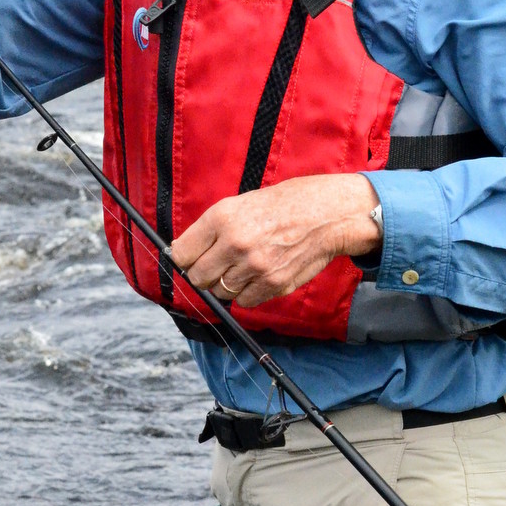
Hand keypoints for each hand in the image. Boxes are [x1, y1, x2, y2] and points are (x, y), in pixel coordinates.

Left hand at [170, 173, 380, 309]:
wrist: (323, 214)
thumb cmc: (280, 206)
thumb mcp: (239, 204)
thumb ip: (210, 229)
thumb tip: (182, 254)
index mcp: (222, 218)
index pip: (181, 254)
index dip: (185, 258)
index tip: (190, 258)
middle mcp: (235, 243)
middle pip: (198, 277)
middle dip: (203, 274)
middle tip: (217, 264)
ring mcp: (255, 267)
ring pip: (220, 292)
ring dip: (227, 283)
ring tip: (244, 265)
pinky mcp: (273, 284)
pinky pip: (244, 301)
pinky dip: (247, 293)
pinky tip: (258, 275)